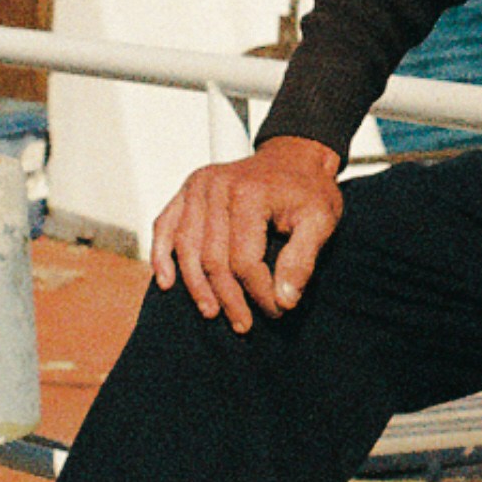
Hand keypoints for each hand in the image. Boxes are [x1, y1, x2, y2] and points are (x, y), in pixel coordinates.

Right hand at [151, 138, 342, 331]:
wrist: (294, 157)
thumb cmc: (308, 191)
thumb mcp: (321, 221)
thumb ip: (303, 260)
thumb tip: (284, 300)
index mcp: (248, 194)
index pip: (244, 259)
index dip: (258, 292)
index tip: (277, 310)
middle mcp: (215, 187)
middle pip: (213, 258)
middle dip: (228, 298)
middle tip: (244, 324)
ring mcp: (197, 187)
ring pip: (186, 249)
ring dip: (196, 286)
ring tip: (211, 313)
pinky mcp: (187, 190)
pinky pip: (165, 226)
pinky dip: (161, 255)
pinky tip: (167, 282)